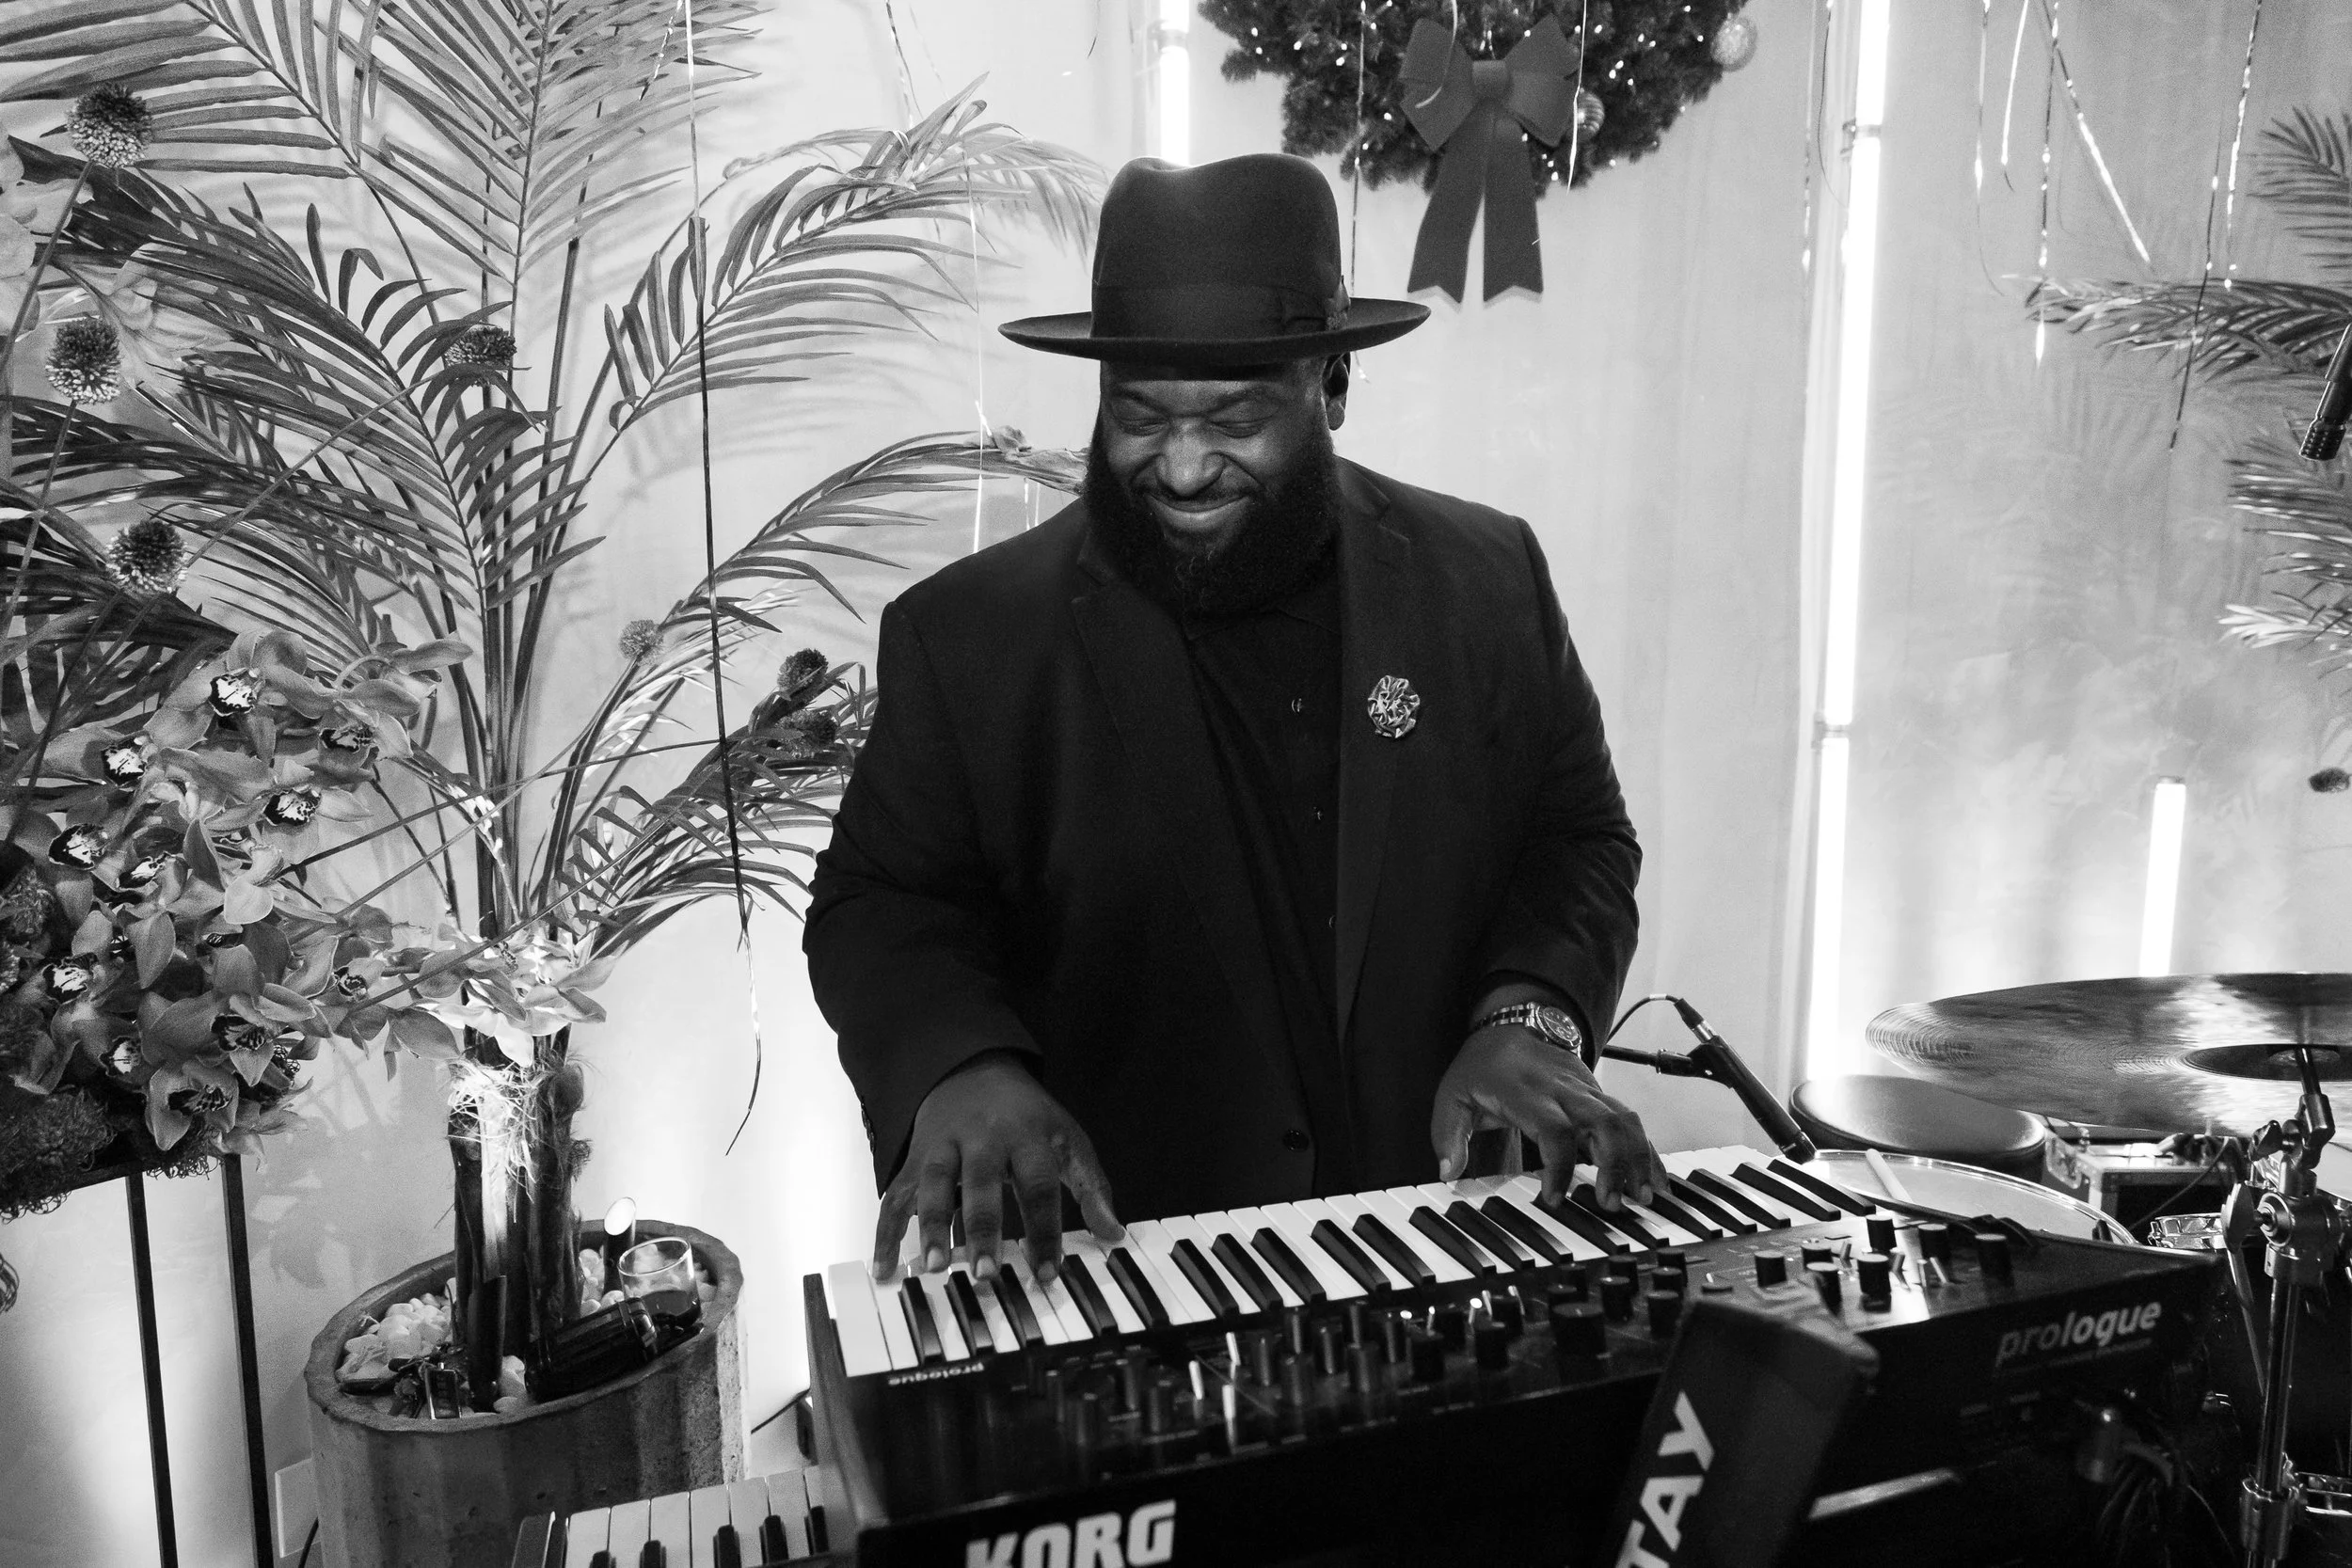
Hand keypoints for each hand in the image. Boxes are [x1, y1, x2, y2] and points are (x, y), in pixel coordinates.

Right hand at [870, 1049, 1121, 1284]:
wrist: (973, 1070)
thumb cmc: (1028, 1118)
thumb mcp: (1066, 1140)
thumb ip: (1090, 1187)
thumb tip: (1114, 1235)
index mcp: (1027, 1136)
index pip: (1039, 1185)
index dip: (1044, 1230)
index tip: (1047, 1273)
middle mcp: (983, 1139)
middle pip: (982, 1184)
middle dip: (983, 1228)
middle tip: (986, 1272)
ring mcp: (944, 1146)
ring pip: (933, 1184)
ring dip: (932, 1226)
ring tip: (935, 1267)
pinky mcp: (915, 1157)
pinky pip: (896, 1194)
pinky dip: (886, 1230)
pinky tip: (883, 1266)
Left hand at [1430, 1025, 1669, 1210]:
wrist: (1510, 1024)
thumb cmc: (1481, 1067)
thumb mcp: (1452, 1096)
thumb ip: (1448, 1135)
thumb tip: (1449, 1173)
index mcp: (1526, 1091)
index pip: (1553, 1128)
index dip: (1559, 1166)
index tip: (1556, 1199)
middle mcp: (1563, 1089)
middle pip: (1603, 1122)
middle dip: (1615, 1165)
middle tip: (1612, 1204)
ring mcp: (1585, 1090)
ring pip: (1624, 1120)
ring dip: (1638, 1159)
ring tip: (1643, 1197)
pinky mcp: (1598, 1095)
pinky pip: (1630, 1120)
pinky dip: (1647, 1149)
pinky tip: (1655, 1178)